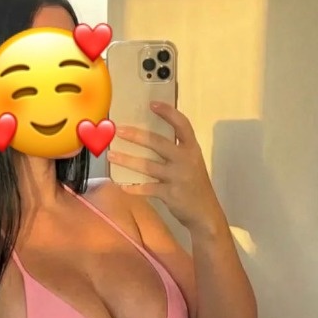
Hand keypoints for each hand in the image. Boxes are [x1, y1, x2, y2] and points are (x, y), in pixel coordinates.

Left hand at [109, 102, 223, 234]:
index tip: (152, 104)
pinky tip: (121, 185)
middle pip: (158, 143)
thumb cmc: (194, 184)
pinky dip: (133, 188)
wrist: (205, 213)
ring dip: (127, 160)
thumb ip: (175, 150)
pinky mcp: (170, 194)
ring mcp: (177, 177)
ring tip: (111, 155)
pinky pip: (147, 188)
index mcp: (192, 149)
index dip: (168, 113)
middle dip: (136, 136)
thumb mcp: (191, 163)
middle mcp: (185, 160)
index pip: (182, 125)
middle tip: (119, 130)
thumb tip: (147, 137)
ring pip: (147, 166)